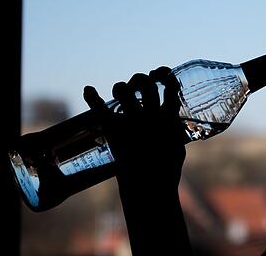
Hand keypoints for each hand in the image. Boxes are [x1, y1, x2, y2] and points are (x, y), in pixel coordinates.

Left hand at [83, 66, 185, 190]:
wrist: (149, 188)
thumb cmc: (166, 172)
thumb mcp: (178, 148)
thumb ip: (174, 133)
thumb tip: (172, 124)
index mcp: (168, 118)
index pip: (169, 86)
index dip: (165, 77)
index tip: (161, 76)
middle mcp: (149, 115)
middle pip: (145, 84)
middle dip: (141, 79)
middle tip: (138, 84)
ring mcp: (131, 121)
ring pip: (124, 90)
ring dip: (121, 87)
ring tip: (120, 91)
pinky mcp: (114, 131)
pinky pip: (100, 109)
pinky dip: (92, 98)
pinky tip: (88, 89)